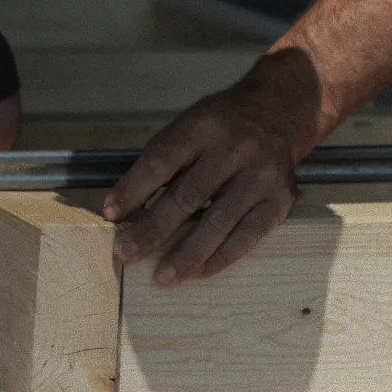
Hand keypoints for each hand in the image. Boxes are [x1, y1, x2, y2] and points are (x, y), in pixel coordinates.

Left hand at [103, 78, 304, 284]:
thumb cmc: (219, 127)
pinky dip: (220, 258)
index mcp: (203, 126)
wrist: (277, 114)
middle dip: (153, 229)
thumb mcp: (188, 126)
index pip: (161, 162)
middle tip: (126, 253)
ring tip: (163, 277)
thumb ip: (161, 163)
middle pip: (188, 196)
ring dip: (187, 254)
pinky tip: (198, 272)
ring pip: (218, 222)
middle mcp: (235, 149)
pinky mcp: (279, 200)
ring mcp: (261, 176)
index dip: (133, 190)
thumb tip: (126, 210)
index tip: (111, 215)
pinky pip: (247, 236)